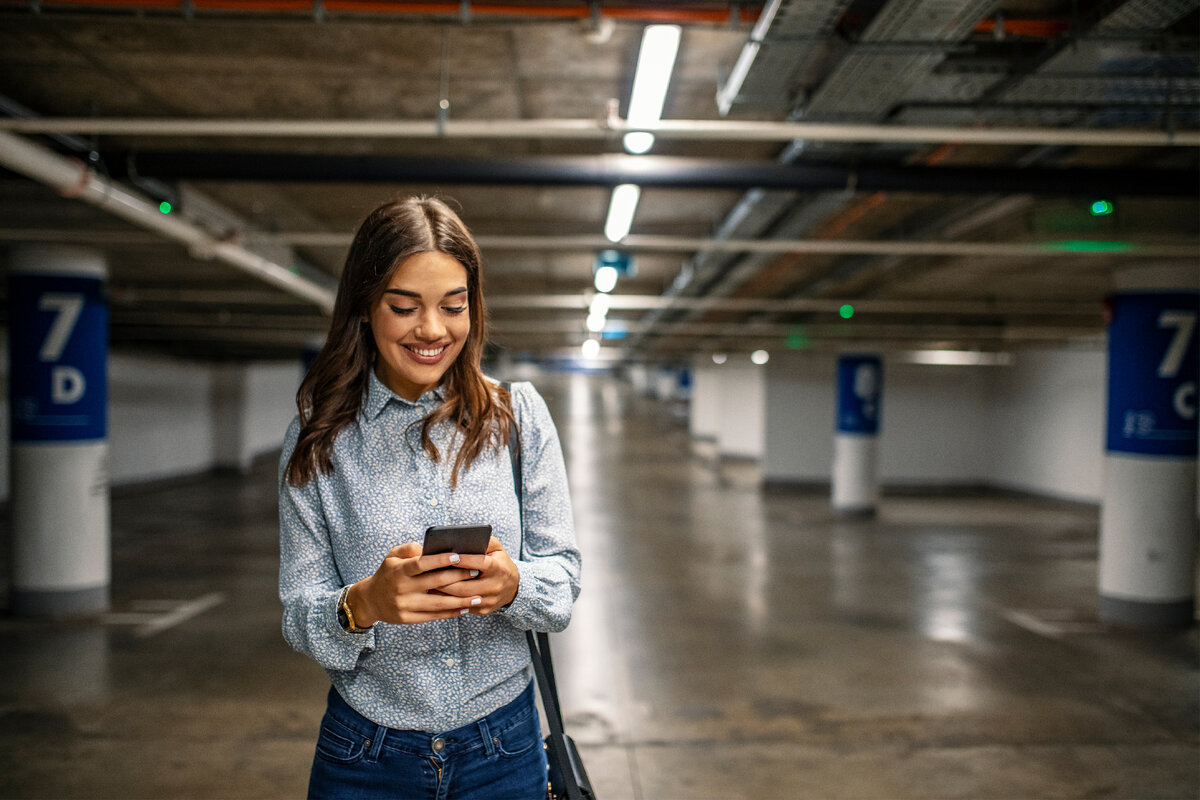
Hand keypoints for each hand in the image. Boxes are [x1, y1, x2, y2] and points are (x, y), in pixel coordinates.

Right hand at [348, 542, 482, 625]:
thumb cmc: (388, 573)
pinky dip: (450, 613)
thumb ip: (410, 548)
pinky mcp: (407, 618)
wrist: (370, 600)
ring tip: (478, 597)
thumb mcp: (392, 556)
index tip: (459, 556)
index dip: (440, 560)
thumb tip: (431, 547)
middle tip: (476, 572)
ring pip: (438, 604)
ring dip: (461, 601)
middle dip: (458, 577)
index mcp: (399, 571)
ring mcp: (405, 605)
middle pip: (435, 583)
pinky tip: (465, 608)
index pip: (422, 563)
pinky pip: (433, 616)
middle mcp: (402, 588)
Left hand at [436, 537, 519, 614]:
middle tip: (431, 575)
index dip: (465, 560)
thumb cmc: (500, 563)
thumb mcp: (497, 549)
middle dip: (446, 581)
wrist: (514, 587)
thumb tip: (465, 538)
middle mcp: (495, 586)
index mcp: (498, 568)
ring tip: (430, 585)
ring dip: (444, 593)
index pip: (480, 564)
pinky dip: (449, 601)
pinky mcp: (483, 610)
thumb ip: (484, 541)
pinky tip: (438, 595)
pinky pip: (463, 607)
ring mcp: (489, 600)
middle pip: (466, 586)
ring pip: (462, 599)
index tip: (451, 556)